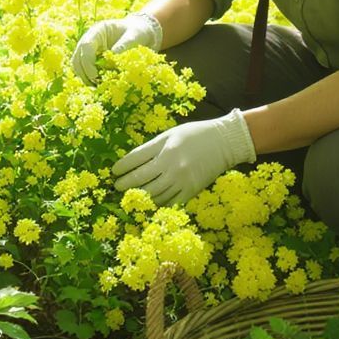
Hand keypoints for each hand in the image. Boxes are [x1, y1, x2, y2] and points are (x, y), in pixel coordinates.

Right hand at [71, 12, 162, 84]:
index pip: (86, 45)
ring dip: (84, 77)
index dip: (88, 61)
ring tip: (97, 86)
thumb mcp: (135, 35)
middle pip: (77, 57)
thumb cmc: (136, 32)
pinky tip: (98, 85)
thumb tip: (114, 55)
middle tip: (96, 84)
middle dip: (84, 72)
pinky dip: (88, 78)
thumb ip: (125, 44)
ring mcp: (88, 49)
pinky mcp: (91, 58)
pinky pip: (83, 69)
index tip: (95, 76)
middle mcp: (89, 38)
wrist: (137, 32)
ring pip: (77, 65)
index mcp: (98, 30)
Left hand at [112, 109, 255, 205]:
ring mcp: (181, 180)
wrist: (224, 142)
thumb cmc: (195, 135)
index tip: (114, 171)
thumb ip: (152, 147)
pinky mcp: (191, 191)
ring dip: (139, 196)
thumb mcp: (171, 134)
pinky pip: (169, 202)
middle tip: (117, 187)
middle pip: (141, 179)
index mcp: (165, 147)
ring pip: (153, 194)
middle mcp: (171, 165)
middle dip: (126, 184)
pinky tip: (150, 203)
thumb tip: (132, 161)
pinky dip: (157, 204)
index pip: (136, 159)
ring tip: (131, 196)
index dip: (122, 167)